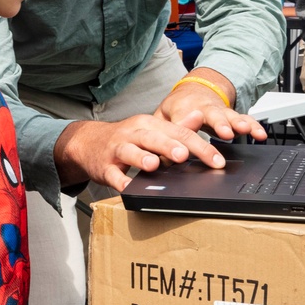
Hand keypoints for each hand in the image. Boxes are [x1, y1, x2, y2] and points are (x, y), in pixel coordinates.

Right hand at [55, 114, 227, 192]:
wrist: (87, 142)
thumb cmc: (126, 138)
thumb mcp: (152, 128)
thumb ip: (177, 126)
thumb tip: (199, 117)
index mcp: (150, 124)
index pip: (178, 132)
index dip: (199, 146)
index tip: (217, 161)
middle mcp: (134, 133)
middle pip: (155, 138)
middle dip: (170, 146)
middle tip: (185, 155)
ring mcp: (117, 149)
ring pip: (130, 151)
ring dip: (141, 158)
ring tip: (154, 165)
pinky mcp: (104, 167)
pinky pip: (113, 175)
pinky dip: (120, 181)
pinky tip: (128, 187)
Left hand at [155, 78, 266, 143]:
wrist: (194, 89)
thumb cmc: (177, 108)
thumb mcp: (162, 117)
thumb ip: (160, 135)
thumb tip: (158, 159)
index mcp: (182, 110)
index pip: (182, 125)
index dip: (184, 136)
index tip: (186, 151)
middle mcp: (202, 109)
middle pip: (211, 116)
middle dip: (219, 125)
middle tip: (224, 134)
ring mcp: (218, 111)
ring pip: (229, 115)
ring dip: (237, 123)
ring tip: (245, 130)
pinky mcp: (230, 115)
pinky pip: (244, 119)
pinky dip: (253, 125)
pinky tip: (260, 134)